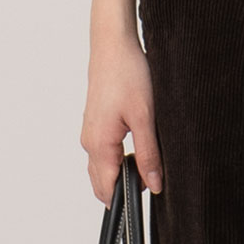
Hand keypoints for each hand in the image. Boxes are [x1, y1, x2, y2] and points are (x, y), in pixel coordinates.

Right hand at [80, 28, 163, 204]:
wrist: (113, 45)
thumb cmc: (128, 74)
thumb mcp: (146, 118)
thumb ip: (149, 155)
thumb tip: (154, 185)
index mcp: (99, 145)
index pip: (107, 188)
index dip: (127, 198)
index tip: (147, 196)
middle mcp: (89, 142)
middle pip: (102, 181)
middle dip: (124, 188)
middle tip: (151, 178)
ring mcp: (90, 132)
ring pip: (103, 167)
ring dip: (122, 172)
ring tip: (147, 161)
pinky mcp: (95, 123)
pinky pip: (103, 152)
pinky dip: (118, 159)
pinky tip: (137, 148)